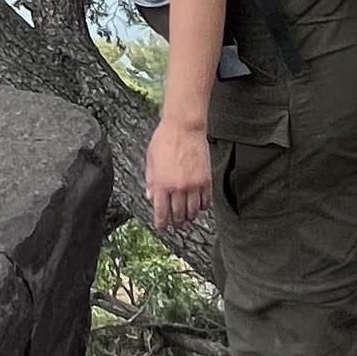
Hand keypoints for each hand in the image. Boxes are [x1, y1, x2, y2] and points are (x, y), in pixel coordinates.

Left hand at [145, 116, 212, 233]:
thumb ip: (151, 180)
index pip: (161, 212)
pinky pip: (205, 201)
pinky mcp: (206, 180)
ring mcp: (194, 185)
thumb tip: (150, 196)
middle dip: (176, 223)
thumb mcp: (151, 160)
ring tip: (188, 218)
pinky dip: (202, 207)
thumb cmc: (165, 140)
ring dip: (190, 217)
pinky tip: (199, 206)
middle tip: (176, 225)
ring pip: (193, 211)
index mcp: (162, 184)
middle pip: (178, 215)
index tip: (162, 227)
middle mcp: (178, 188)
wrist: (184, 127)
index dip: (161, 223)